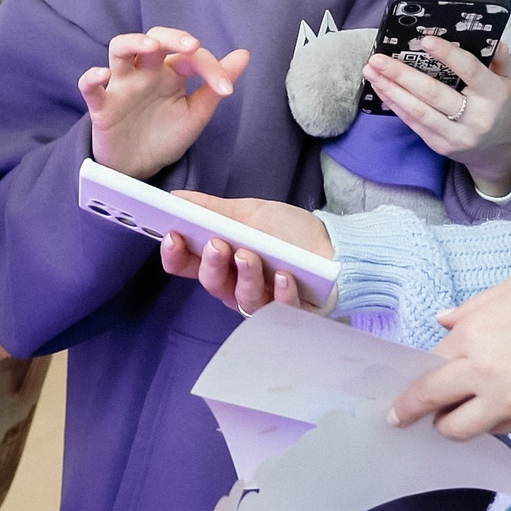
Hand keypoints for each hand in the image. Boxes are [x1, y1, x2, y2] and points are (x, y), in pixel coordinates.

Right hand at [80, 28, 250, 179]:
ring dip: (134, 42)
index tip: (226, 90)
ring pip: (119, 49)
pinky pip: (89, 86)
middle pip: (154, 37)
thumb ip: (215, 85)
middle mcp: (146, 72)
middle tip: (192, 46)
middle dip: (172, 37)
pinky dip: (92, 77)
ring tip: (152, 47)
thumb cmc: (165, 136)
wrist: (139, 170)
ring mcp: (122, 86)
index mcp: (171, 73)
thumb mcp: (196, 114)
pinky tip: (102, 75)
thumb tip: (244, 54)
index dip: (211, 68)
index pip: (191, 56)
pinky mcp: (102, 106)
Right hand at [157, 193, 331, 312]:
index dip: (175, 254)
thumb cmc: (291, 231)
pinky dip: (280, 292)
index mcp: (223, 260)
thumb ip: (214, 209)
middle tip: (218, 244)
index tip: (172, 236)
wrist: (338, 244)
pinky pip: (279, 310)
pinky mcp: (290, 313)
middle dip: (211, 264)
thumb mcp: (252, 212)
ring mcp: (262, 301)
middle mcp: (237, 284)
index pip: (188, 264)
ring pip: (242, 299)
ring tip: (251, 256)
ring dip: (245, 275)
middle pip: (212, 283)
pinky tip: (284, 275)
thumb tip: (177, 197)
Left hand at [362, 36, 510, 193]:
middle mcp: (475, 117)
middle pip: (433, 93)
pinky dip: (394, 104)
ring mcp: (456, 134)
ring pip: (418, 111)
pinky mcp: (440, 145)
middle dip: (402, 74)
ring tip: (371, 71)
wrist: (501, 152)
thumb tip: (488, 36)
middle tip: (379, 58)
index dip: (447, 55)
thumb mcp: (507, 82)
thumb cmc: (500, 109)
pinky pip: (413, 123)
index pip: (469, 71)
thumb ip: (499, 58)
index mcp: (494, 95)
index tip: (426, 41)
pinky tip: (381, 89)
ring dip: (391, 90)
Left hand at [388, 273, 510, 438]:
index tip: (402, 396)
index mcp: (473, 338)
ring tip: (454, 415)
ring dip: (452, 424)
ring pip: (463, 430)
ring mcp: (509, 404)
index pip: (428, 372)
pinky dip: (490, 422)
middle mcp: (484, 376)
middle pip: (435, 406)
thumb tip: (444, 321)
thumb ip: (470, 310)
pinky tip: (495, 407)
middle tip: (401, 419)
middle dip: (412, 414)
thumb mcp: (509, 291)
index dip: (413, 384)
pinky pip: (499, 430)